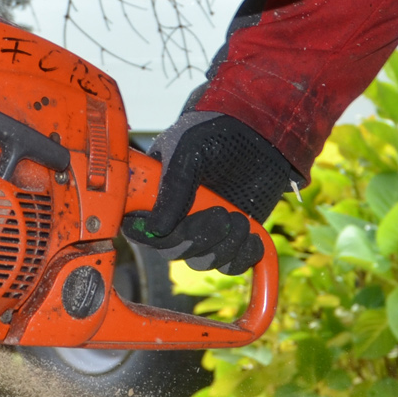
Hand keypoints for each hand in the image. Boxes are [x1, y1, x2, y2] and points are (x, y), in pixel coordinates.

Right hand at [122, 111, 294, 274]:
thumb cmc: (215, 132)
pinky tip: (252, 237)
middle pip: (172, 250)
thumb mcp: (188, 150)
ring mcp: (202, 229)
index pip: (138, 227)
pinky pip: (229, 264)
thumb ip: (174, 186)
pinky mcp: (229, 238)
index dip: (150, 235)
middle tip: (221, 215)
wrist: (258, 132)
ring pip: (202, 260)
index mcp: (153, 193)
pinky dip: (242, 256)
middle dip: (198, 238)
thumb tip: (157, 228)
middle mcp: (174, 216)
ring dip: (223, 246)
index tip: (171, 228)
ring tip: (240, 219)